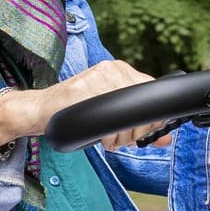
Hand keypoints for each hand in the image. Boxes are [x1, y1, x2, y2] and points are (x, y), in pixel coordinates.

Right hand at [0, 58, 151, 153]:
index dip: (152, 119)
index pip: (151, 92)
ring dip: (122, 135)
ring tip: (109, 140)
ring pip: (127, 112)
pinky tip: (101, 135)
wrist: (41, 110)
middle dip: (138, 131)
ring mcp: (96, 76)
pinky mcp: (82, 88)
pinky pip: (107, 115)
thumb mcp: (111, 116)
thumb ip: (141, 126)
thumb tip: (167, 138)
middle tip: (124, 141)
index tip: (144, 133)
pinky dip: (108, 133)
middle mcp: (111, 69)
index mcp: (120, 71)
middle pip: (142, 104)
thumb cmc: (78, 112)